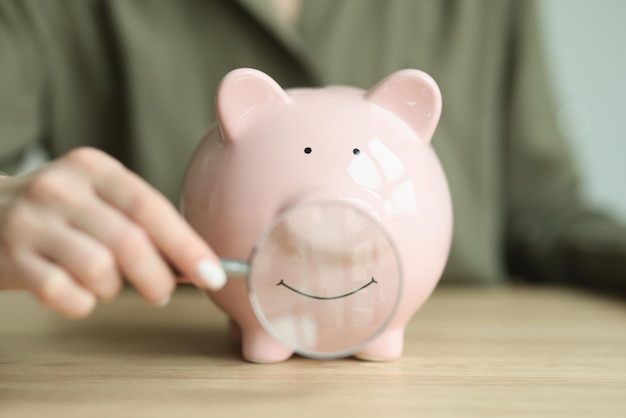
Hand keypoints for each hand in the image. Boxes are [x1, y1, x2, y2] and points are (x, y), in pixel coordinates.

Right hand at [0, 147, 225, 317]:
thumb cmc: (60, 212)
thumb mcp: (98, 198)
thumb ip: (141, 222)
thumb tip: (195, 263)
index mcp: (94, 169)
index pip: (151, 207)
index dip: (187, 244)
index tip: (214, 274)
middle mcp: (61, 189)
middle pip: (129, 242)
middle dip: (157, 278)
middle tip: (160, 292)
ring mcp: (32, 223)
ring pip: (99, 269)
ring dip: (115, 290)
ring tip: (108, 286)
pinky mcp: (12, 258)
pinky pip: (63, 294)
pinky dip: (82, 303)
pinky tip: (78, 293)